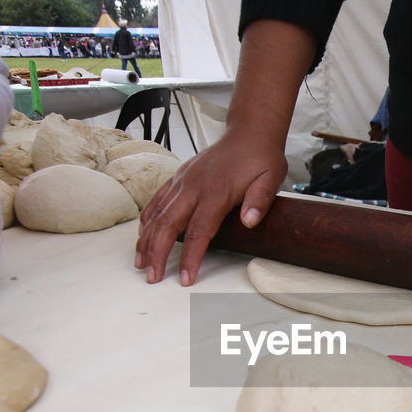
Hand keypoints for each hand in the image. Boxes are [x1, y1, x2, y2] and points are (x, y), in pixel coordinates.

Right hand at [135, 130, 286, 284]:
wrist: (249, 132)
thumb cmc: (260, 159)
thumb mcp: (271, 178)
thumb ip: (260, 201)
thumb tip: (249, 222)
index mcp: (216, 192)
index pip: (199, 231)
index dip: (191, 257)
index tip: (185, 278)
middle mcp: (194, 186)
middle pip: (169, 224)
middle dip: (157, 253)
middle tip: (151, 277)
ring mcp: (184, 181)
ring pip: (158, 213)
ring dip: (146, 239)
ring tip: (140, 261)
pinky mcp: (180, 176)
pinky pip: (158, 199)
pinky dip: (148, 217)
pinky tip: (142, 233)